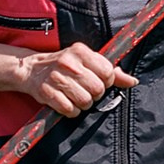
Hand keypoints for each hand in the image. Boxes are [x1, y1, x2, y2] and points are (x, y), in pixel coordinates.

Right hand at [16, 43, 136, 116]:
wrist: (31, 69)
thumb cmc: (65, 66)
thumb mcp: (87, 61)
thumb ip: (111, 71)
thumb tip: (132, 82)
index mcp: (80, 51)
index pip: (107, 72)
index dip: (106, 82)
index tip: (98, 81)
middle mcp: (69, 63)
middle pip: (97, 89)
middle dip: (95, 95)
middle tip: (86, 91)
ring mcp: (57, 78)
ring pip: (85, 101)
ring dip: (83, 104)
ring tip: (76, 97)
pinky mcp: (47, 93)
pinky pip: (70, 110)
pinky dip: (71, 111)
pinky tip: (67, 103)